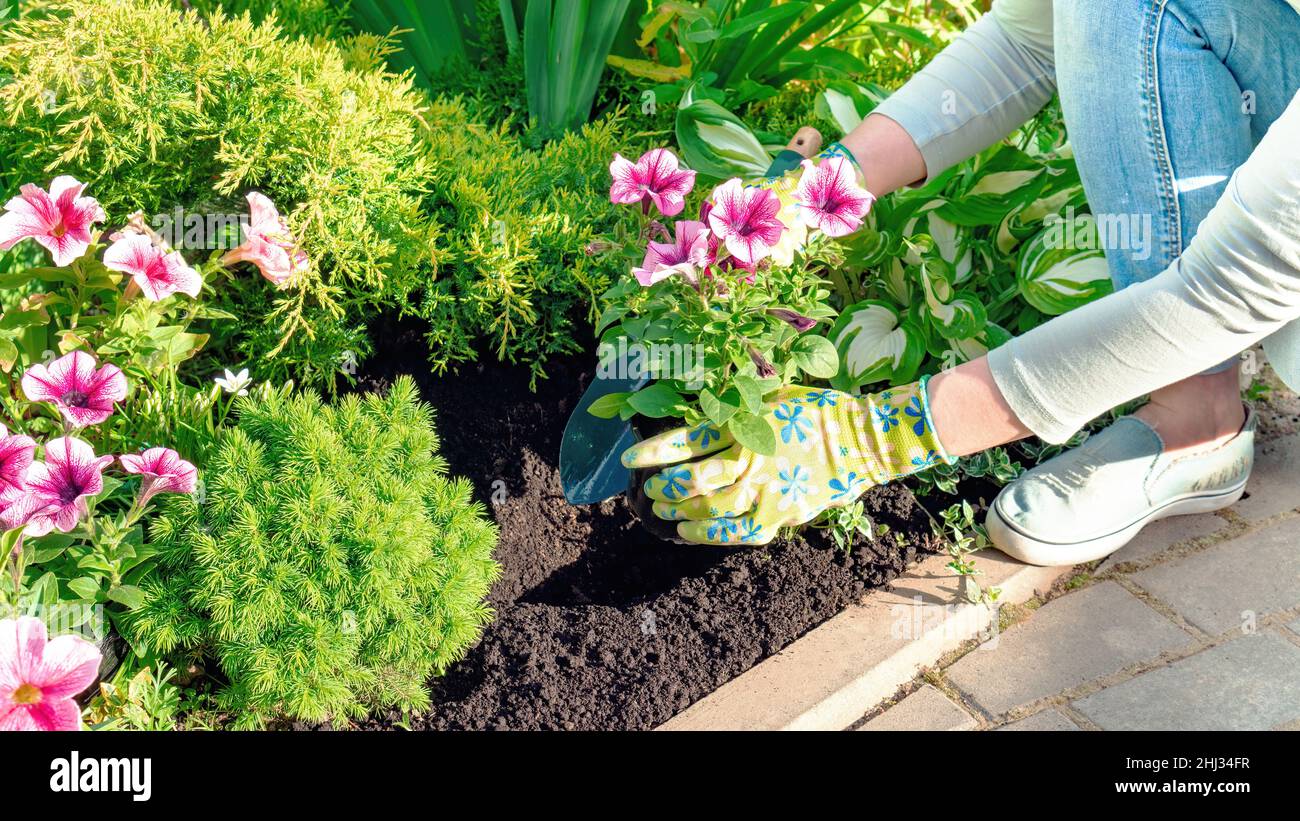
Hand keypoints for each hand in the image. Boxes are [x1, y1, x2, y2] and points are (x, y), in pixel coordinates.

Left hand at [621, 379, 951, 544]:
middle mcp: (753, 458)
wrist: (863, 441)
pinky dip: (708, 533)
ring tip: (663, 509)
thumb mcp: (774, 395)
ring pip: (711, 507)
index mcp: (748, 425)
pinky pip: (736, 531)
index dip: (656, 451)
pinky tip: (688, 530)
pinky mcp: (780, 513)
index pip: (690, 440)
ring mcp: (767, 490)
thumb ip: (738, 405)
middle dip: (665, 486)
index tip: (631, 459)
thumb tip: (702, 407)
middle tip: (650, 489)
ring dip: (681, 509)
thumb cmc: (817, 412)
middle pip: (695, 479)